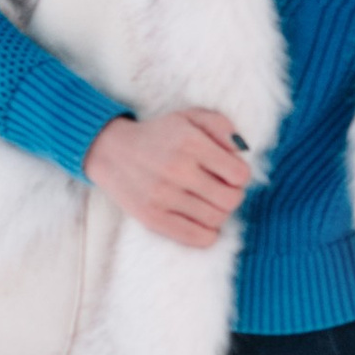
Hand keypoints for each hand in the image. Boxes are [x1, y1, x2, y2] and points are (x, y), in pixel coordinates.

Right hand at [86, 106, 247, 248]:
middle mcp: (177, 170)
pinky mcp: (152, 218)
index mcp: (190, 143)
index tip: (229, 173)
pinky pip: (196, 237)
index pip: (239, 175)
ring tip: (207, 202)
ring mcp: (163, 196)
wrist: (111, 151)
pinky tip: (200, 220)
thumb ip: (221, 126)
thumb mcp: (189, 117)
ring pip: (216, 219)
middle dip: (232, 195)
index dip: (239, 175)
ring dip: (219, 213)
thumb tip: (242, 150)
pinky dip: (207, 234)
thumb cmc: (159, 135)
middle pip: (231, 200)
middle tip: (220, 189)